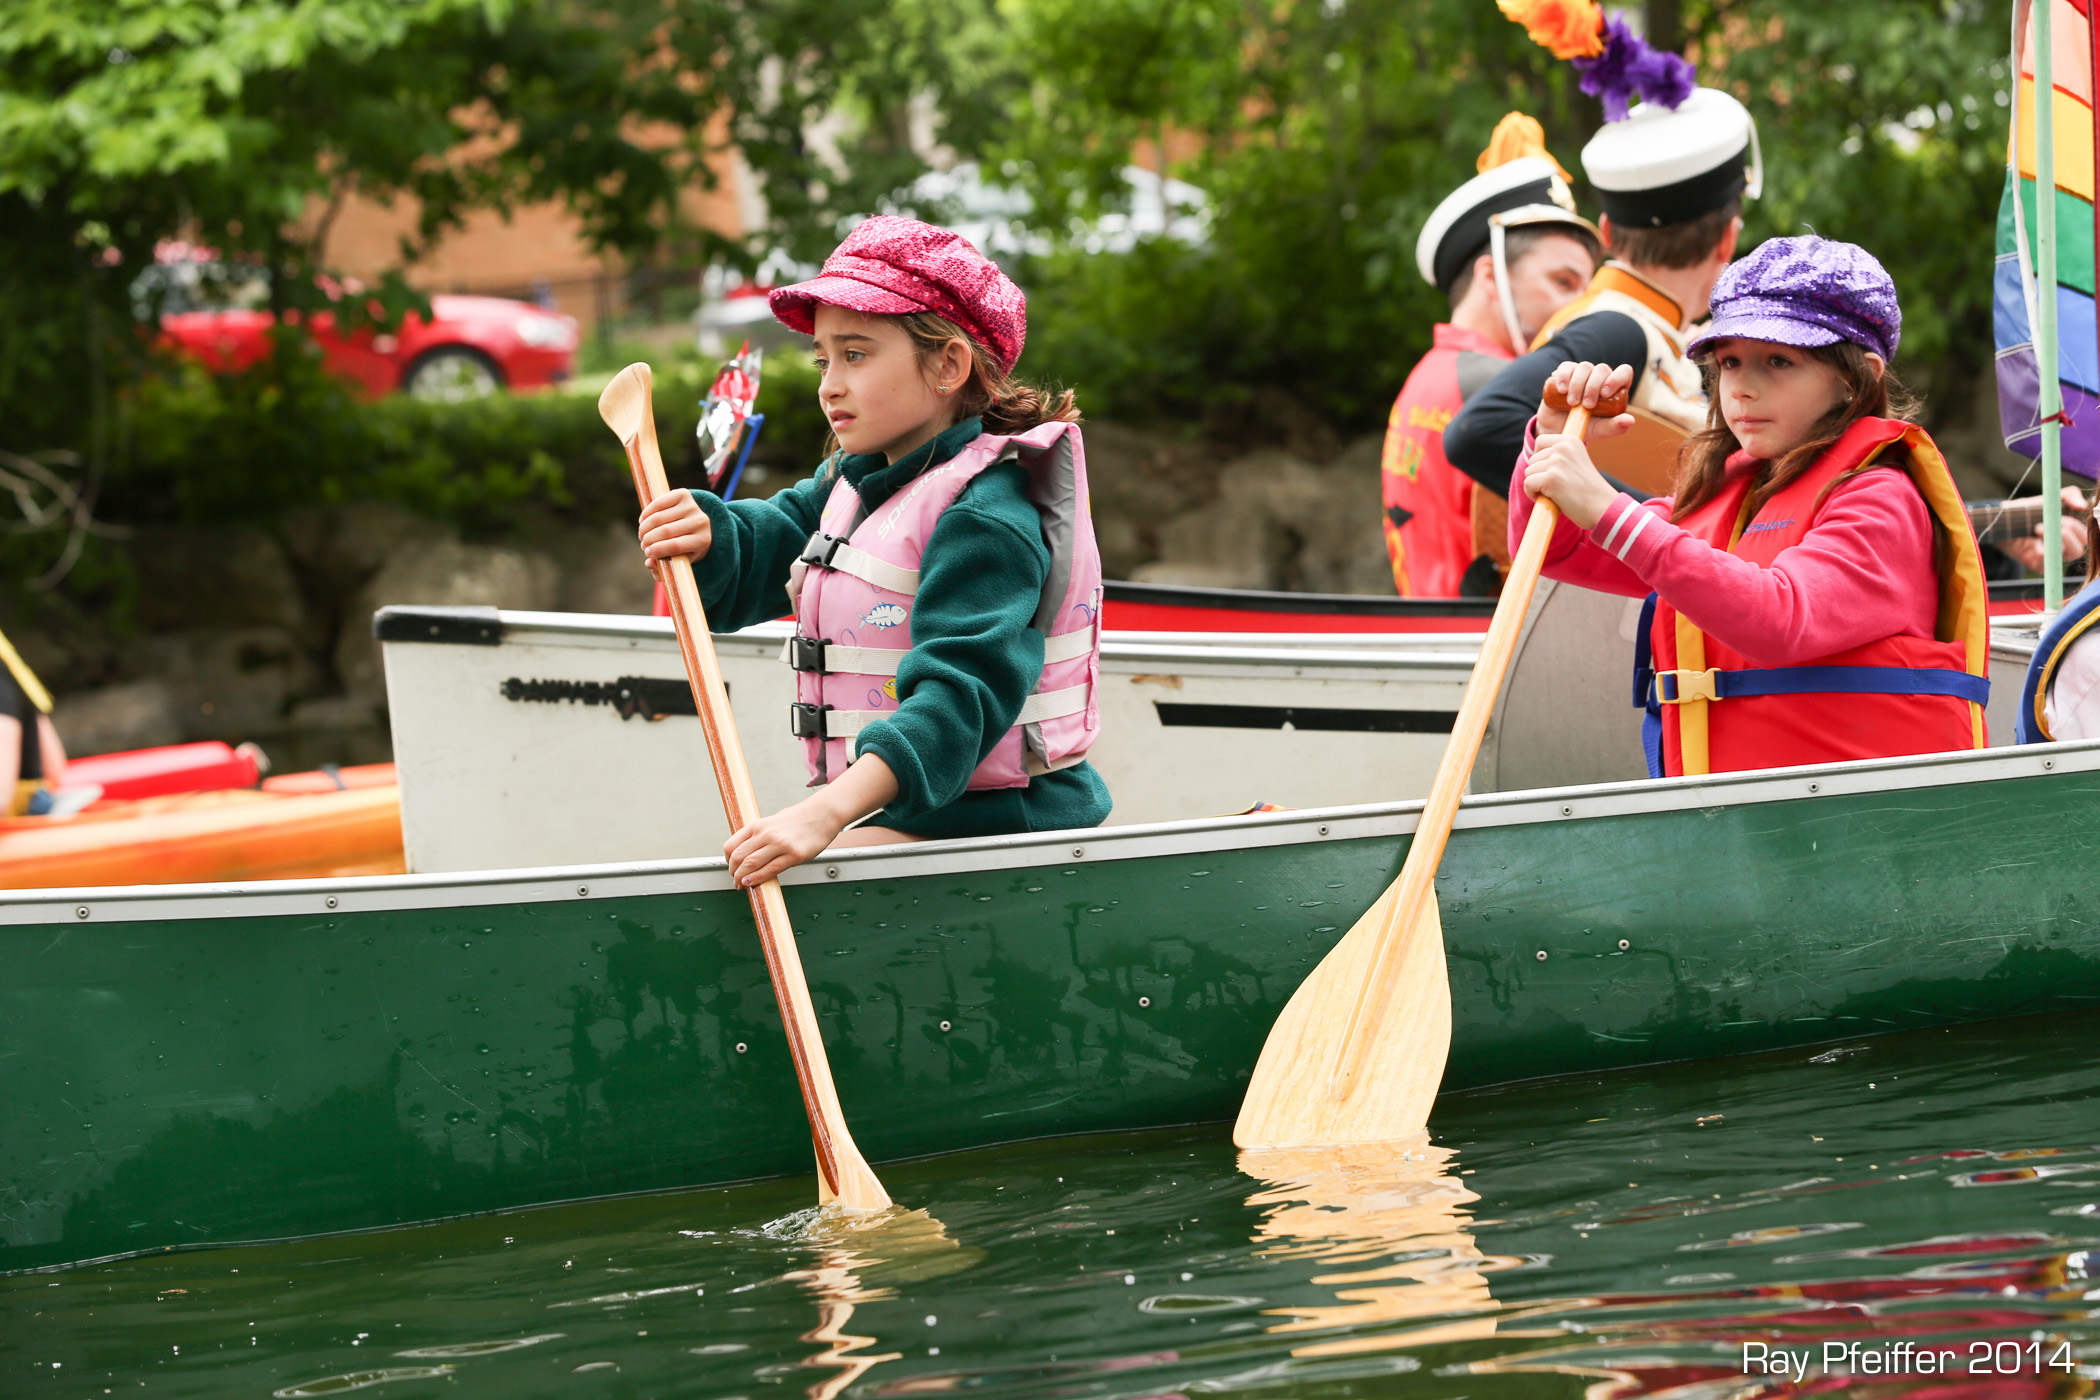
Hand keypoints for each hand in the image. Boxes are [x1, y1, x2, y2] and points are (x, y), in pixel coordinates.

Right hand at [639, 489, 709, 565]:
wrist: (699, 525)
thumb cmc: (686, 547)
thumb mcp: (680, 561)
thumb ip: (665, 567)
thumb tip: (649, 563)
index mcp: (703, 541)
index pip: (676, 545)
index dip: (657, 550)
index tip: (647, 554)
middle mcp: (701, 522)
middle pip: (666, 531)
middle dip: (648, 539)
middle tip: (643, 544)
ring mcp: (692, 506)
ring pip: (659, 517)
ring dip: (645, 528)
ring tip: (642, 535)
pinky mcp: (683, 494)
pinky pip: (658, 503)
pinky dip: (646, 514)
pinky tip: (643, 522)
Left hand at [724, 793, 854, 886]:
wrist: (823, 814)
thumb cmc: (799, 819)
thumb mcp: (772, 822)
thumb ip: (758, 836)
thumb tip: (746, 855)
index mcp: (758, 825)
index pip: (731, 845)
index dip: (727, 861)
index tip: (731, 867)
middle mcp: (766, 834)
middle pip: (738, 857)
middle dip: (733, 872)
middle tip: (735, 880)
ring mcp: (780, 844)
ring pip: (751, 864)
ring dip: (742, 878)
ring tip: (741, 885)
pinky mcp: (794, 855)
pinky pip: (770, 870)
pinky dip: (757, 879)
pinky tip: (752, 883)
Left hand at [1522, 432, 1620, 529]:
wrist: (1603, 508)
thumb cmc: (1587, 491)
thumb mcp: (1575, 464)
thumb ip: (1558, 456)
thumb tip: (1533, 456)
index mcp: (1571, 440)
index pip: (1540, 441)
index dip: (1541, 460)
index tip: (1555, 472)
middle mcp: (1563, 447)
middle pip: (1532, 460)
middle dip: (1540, 475)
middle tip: (1560, 487)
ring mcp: (1557, 462)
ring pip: (1528, 472)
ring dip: (1537, 486)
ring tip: (1558, 493)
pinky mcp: (1551, 478)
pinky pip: (1527, 484)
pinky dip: (1533, 495)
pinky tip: (1551, 499)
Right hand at [1537, 361, 1636, 440]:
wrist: (1559, 428)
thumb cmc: (1584, 427)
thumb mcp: (1600, 430)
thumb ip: (1616, 426)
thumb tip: (1630, 421)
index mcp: (1615, 387)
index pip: (1624, 372)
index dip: (1617, 378)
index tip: (1605, 394)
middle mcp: (1601, 377)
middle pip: (1603, 369)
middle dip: (1593, 387)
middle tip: (1586, 405)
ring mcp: (1583, 373)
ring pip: (1585, 367)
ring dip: (1578, 384)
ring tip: (1572, 403)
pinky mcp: (1566, 372)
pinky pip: (1567, 367)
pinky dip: (1564, 376)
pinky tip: (1562, 390)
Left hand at [2002, 484, 2089, 572]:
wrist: (2004, 521)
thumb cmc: (2031, 510)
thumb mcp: (2051, 498)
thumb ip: (2069, 495)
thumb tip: (2083, 505)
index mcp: (2073, 532)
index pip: (2088, 535)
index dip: (2081, 526)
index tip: (2066, 515)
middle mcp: (2067, 547)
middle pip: (2081, 547)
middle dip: (2069, 532)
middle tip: (2053, 522)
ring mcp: (2055, 557)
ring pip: (2071, 554)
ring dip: (2057, 540)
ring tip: (2039, 528)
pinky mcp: (2041, 566)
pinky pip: (2051, 563)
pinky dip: (2044, 551)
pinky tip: (2034, 543)